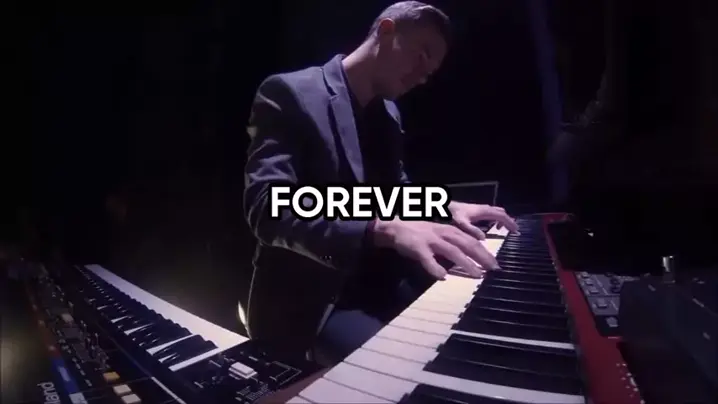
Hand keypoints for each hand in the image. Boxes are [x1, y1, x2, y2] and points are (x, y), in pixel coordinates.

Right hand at [371, 218, 498, 279]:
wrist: (395, 226)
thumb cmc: (420, 232)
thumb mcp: (440, 233)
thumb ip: (454, 243)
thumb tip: (472, 256)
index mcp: (450, 230)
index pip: (472, 241)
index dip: (485, 252)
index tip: (496, 263)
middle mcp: (443, 234)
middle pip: (467, 245)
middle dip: (482, 257)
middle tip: (494, 269)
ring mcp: (431, 240)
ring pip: (452, 252)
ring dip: (466, 264)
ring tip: (477, 275)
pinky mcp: (418, 248)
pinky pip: (428, 260)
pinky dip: (435, 268)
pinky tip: (442, 278)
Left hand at [449, 202, 518, 239]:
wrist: (446, 206)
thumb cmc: (454, 214)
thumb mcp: (462, 223)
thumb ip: (472, 230)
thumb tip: (483, 238)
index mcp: (484, 211)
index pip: (502, 216)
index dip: (510, 223)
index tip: (516, 231)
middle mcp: (485, 209)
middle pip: (502, 213)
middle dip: (509, 221)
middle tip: (514, 231)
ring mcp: (482, 209)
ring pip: (497, 212)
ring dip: (503, 220)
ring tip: (506, 230)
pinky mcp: (478, 211)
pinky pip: (492, 214)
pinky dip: (497, 219)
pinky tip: (493, 227)